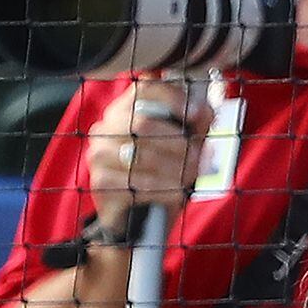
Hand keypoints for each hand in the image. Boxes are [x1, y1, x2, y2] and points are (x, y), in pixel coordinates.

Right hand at [84, 78, 210, 234]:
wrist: (140, 218)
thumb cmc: (162, 174)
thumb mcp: (183, 145)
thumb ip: (195, 126)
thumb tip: (207, 114)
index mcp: (124, 109)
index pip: (144, 89)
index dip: (173, 98)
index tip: (198, 114)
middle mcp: (106, 128)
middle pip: (142, 123)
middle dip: (178, 141)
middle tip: (201, 155)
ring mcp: (99, 155)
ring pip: (141, 154)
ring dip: (174, 167)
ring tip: (193, 176)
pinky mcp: (100, 183)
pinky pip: (135, 183)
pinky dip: (162, 189)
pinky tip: (177, 194)